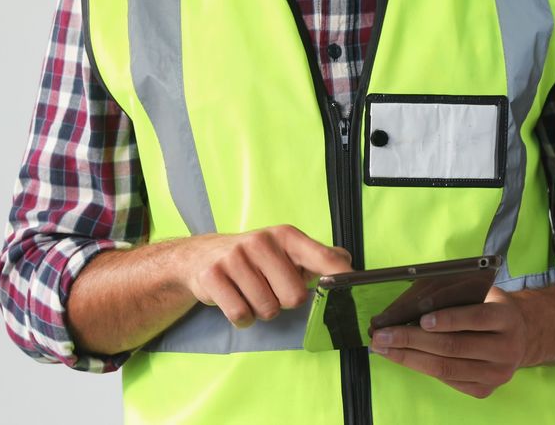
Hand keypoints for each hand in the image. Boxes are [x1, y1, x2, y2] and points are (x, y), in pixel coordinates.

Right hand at [185, 224, 352, 328]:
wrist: (199, 257)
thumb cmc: (252, 258)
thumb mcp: (285, 250)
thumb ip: (317, 257)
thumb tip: (346, 262)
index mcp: (286, 236)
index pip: (323, 257)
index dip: (340, 276)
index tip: (354, 288)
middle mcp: (262, 242)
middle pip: (295, 297)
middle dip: (284, 301)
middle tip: (270, 288)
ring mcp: (235, 258)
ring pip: (268, 309)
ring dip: (262, 310)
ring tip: (250, 292)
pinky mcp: (214, 277)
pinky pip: (242, 315)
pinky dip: (242, 317)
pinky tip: (236, 300)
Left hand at [369, 286, 526, 398]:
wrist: (519, 336)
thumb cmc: (488, 307)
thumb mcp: (479, 292)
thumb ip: (451, 294)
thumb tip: (407, 304)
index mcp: (506, 317)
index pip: (476, 318)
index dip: (448, 319)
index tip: (421, 319)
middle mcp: (506, 348)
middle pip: (454, 346)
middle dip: (411, 340)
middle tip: (382, 335)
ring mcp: (497, 373)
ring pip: (446, 368)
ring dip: (409, 358)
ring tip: (383, 349)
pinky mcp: (485, 390)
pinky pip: (448, 380)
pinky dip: (422, 368)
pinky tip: (403, 357)